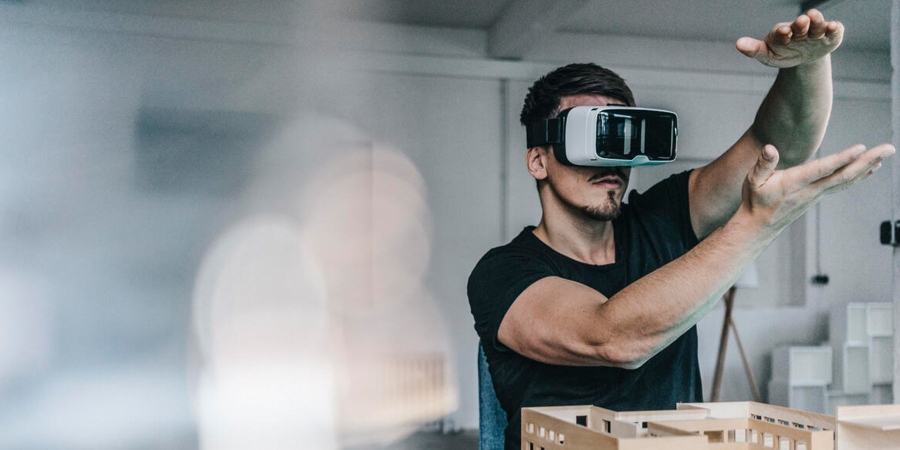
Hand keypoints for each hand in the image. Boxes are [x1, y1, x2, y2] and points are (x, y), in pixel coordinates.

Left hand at [736, 9, 842, 67]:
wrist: (803, 58)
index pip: (782, 32)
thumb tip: (738, 44)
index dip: (783, 32)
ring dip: (817, 22)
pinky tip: (834, 27)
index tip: (783, 32)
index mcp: (783, 32)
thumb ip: (754, 49)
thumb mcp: (767, 55)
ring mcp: (815, 32)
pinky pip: (834, 31)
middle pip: (800, 25)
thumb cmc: (782, 53)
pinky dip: (835, 28)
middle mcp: (800, 29)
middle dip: (801, 24)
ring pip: (817, 25)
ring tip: (815, 18)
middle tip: (801, 21)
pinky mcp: (831, 37)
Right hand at [741, 143, 893, 229]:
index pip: (822, 169)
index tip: (861, 148)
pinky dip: (859, 175)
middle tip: (889, 148)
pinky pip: (843, 185)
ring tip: (886, 154)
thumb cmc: (755, 200)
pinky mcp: (818, 196)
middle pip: (844, 175)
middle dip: (868, 161)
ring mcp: (817, 195)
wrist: (758, 226)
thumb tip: (769, 148)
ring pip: (847, 180)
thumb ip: (763, 164)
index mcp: (794, 183)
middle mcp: (810, 191)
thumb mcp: (752, 180)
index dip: (841, 159)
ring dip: (868, 166)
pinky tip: (870, 169)